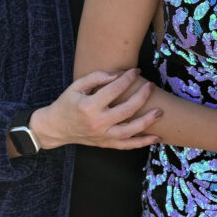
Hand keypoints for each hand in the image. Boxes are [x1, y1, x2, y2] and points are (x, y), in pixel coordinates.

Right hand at [30, 69, 161, 149]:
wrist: (56, 128)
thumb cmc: (66, 104)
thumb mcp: (76, 86)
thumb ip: (96, 77)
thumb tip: (117, 74)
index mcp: (89, 107)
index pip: (114, 90)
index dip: (128, 78)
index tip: (137, 70)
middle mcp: (98, 123)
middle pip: (126, 110)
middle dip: (142, 96)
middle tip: (151, 85)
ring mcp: (102, 136)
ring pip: (130, 131)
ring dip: (147, 122)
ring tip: (160, 111)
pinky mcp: (106, 144)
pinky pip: (127, 145)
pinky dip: (142, 142)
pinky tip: (156, 137)